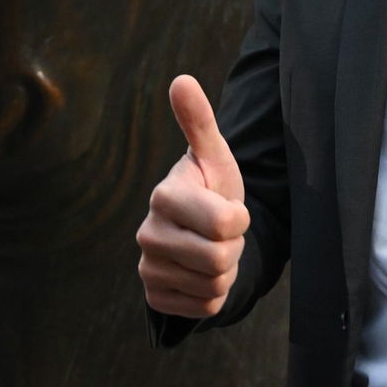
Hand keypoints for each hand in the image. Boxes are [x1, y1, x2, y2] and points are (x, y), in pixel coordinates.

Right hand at [136, 75, 249, 317]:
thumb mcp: (214, 156)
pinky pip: (206, 307)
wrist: (201, 234)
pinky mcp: (156, 299)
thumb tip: (181, 79)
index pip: (226, 224)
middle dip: (232, 247)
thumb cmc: (211, 188)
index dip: (239, 218)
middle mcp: (147, 234)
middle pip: (220, 258)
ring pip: (214, 285)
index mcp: (163, 196)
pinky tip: (201, 273)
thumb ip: (200, 120)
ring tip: (211, 248)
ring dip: (225, 270)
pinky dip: (213, 294)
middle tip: (220, 233)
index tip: (228, 207)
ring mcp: (148, 270)